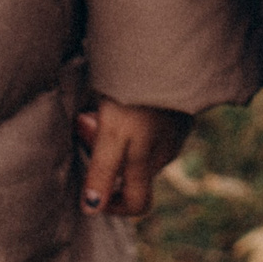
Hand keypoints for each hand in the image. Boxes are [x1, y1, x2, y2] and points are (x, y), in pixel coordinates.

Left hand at [73, 99, 193, 216]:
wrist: (168, 52)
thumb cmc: (137, 95)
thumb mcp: (114, 134)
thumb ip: (103, 172)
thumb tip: (92, 209)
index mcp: (151, 163)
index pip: (137, 203)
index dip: (113, 204)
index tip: (89, 188)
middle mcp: (166, 151)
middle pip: (132, 170)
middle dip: (104, 157)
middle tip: (85, 123)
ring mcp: (175, 129)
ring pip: (139, 145)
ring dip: (115, 133)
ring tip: (98, 105)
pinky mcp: (177, 106)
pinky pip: (149, 123)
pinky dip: (130, 116)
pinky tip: (119, 93)